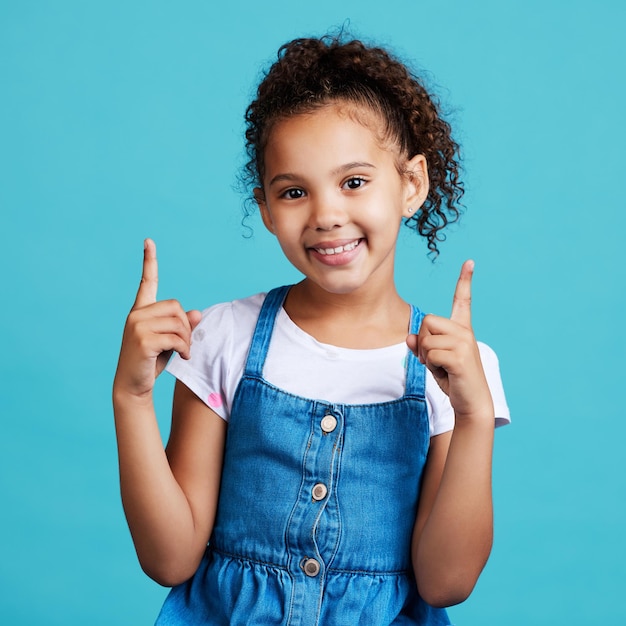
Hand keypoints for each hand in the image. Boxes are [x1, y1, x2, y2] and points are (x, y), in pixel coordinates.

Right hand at [113, 239, 201, 399]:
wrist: (133, 385)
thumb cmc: (152, 361)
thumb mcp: (170, 340)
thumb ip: (182, 325)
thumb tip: (197, 313)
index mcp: (141, 311)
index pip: (147, 282)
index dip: (149, 261)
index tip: (148, 241)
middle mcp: (136, 314)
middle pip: (176, 306)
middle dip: (186, 326)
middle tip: (185, 344)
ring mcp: (137, 326)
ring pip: (178, 323)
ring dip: (187, 340)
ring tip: (183, 352)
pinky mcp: (143, 339)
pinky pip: (176, 337)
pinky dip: (185, 348)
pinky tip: (182, 357)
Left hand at [406, 260, 492, 419]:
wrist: (471, 402)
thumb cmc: (453, 380)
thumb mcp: (434, 360)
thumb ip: (421, 346)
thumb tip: (410, 337)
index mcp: (462, 328)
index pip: (463, 300)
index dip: (465, 280)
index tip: (469, 262)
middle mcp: (464, 331)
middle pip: (426, 321)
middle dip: (423, 342)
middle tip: (435, 360)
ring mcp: (464, 342)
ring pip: (425, 338)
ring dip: (426, 356)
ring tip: (441, 367)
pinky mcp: (460, 355)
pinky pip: (430, 353)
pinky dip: (431, 365)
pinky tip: (445, 373)